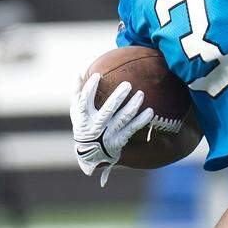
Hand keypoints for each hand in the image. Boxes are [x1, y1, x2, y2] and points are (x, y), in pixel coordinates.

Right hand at [70, 72, 153, 186]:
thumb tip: (79, 73)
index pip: (84, 101)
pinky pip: (132, 129)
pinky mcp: (118, 141)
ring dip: (132, 106)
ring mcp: (108, 134)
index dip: (90, 88)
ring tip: (141, 94)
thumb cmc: (84, 126)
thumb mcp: (76, 113)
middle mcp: (95, 126)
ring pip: (122, 119)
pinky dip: (141, 121)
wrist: (91, 155)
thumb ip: (77, 94)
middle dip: (118, 97)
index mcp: (83, 118)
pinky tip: (150, 111)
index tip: (98, 75)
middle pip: (107, 110)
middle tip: (128, 84)